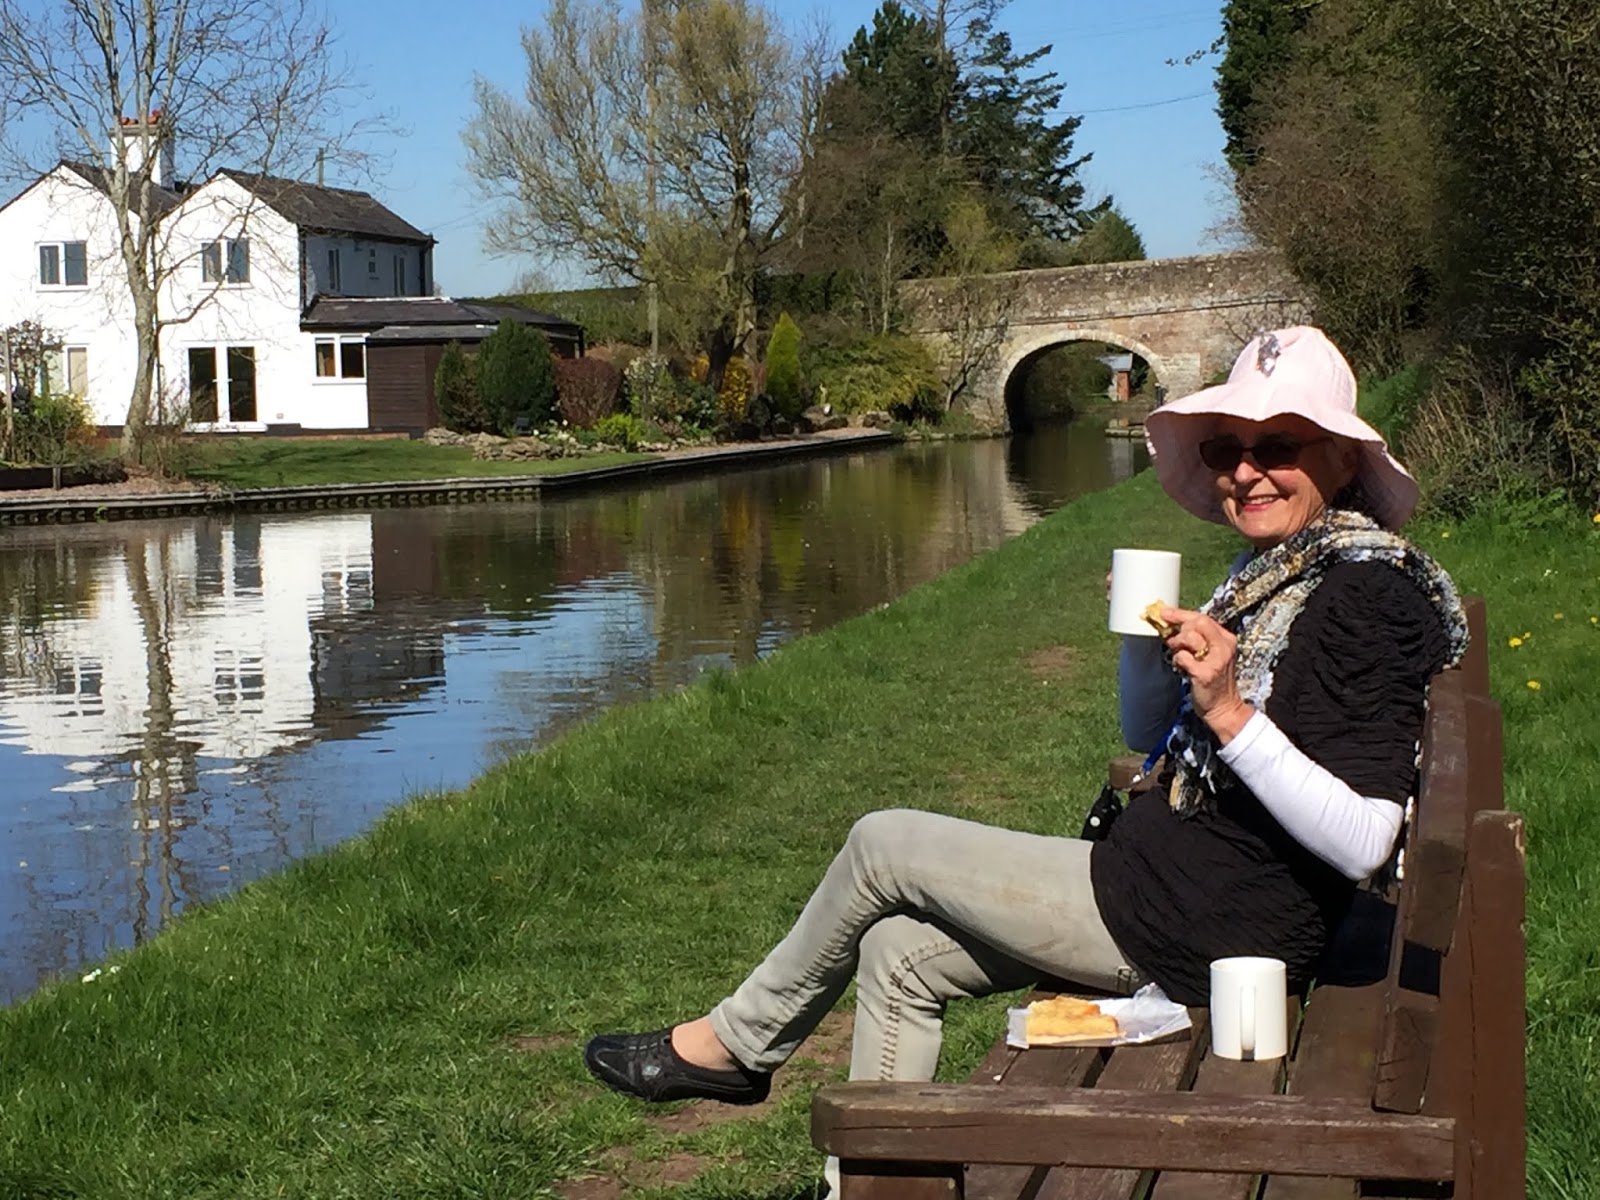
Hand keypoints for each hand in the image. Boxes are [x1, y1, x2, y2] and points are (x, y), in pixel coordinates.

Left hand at [1153, 605, 1254, 744]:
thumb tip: (1170, 625)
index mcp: (1226, 639)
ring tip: (1180, 656)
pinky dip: (1178, 660)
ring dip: (1178, 645)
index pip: (1203, 618)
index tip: (1164, 612)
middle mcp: (1224, 647)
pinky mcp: (1205, 673)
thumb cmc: (1213, 680)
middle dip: (1180, 629)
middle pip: (1197, 622)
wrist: (1223, 707)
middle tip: (1174, 641)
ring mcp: (1216, 660)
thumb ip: (1197, 639)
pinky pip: (1183, 657)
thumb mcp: (1211, 655)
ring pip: (1189, 637)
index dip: (1180, 613)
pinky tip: (1183, 668)